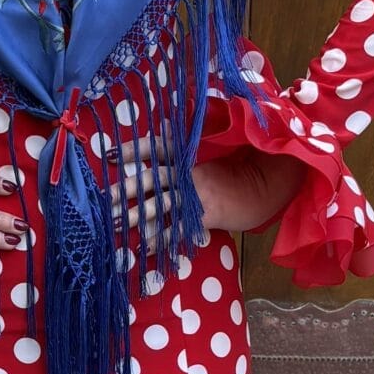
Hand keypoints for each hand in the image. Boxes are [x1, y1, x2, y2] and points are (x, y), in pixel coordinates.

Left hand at [114, 147, 302, 235]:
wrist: (267, 184)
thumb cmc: (238, 162)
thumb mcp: (212, 144)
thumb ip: (184, 139)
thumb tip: (161, 126)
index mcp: (190, 154)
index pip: (157, 148)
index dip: (134, 151)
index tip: (110, 154)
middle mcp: (190, 173)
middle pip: (153, 180)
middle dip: (128, 190)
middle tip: (106, 199)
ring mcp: (197, 196)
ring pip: (161, 205)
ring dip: (137, 216)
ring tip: (114, 225)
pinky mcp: (205, 216)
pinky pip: (179, 229)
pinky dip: (161, 239)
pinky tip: (144, 248)